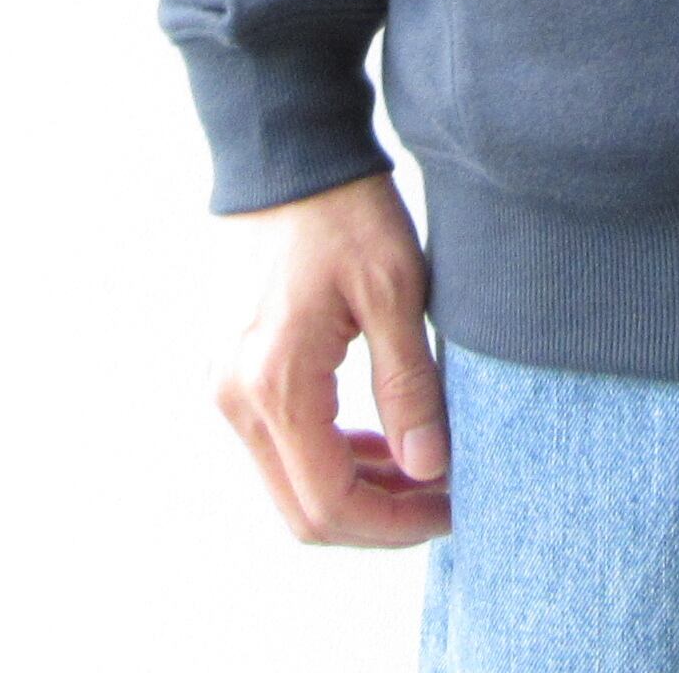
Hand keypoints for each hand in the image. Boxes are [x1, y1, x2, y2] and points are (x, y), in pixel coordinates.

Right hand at [212, 170, 452, 544]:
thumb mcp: (395, 290)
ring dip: (355, 488)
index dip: (394, 523)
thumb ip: (409, 385)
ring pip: (289, 481)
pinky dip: (329, 454)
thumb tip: (429, 468)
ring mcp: (227, 387)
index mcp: (275, 385)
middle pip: (302, 510)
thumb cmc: (345, 211)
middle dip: (376, 518)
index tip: (451, 507)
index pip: (328, 504)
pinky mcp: (234, 370)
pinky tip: (380, 435)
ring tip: (423, 467)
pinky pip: (279, 443)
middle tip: (443, 495)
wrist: (289, 155)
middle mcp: (235, 399)